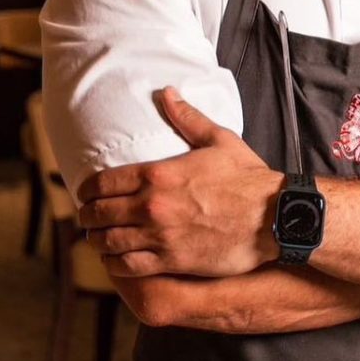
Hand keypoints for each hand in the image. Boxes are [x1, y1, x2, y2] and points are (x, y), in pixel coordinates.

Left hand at [77, 87, 281, 277]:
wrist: (275, 216)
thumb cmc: (248, 178)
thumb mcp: (218, 140)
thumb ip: (187, 118)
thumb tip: (167, 93)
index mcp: (159, 173)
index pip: (104, 183)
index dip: (86, 190)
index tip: (85, 194)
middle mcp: (153, 205)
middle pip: (99, 213)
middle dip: (87, 216)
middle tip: (87, 218)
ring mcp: (161, 236)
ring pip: (109, 242)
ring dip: (98, 241)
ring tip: (98, 239)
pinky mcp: (172, 262)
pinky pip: (129, 267)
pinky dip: (116, 265)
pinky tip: (116, 261)